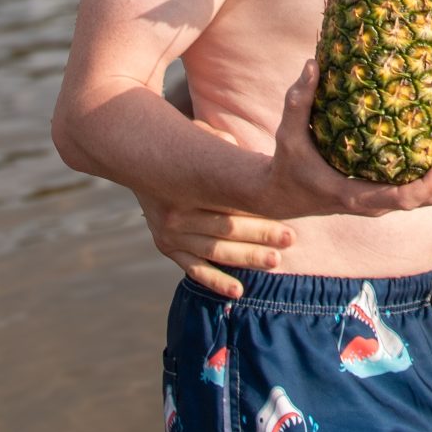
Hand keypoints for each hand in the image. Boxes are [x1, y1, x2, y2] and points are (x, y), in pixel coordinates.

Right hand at [137, 122, 298, 297]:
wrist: (141, 160)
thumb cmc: (186, 150)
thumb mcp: (202, 140)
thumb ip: (223, 148)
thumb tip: (249, 155)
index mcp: (187, 184)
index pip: (229, 199)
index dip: (258, 207)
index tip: (287, 210)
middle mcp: (176, 213)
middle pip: (225, 227)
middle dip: (260, 233)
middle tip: (289, 238)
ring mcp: (170, 234)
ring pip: (214, 251)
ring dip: (245, 257)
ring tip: (274, 261)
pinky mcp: (167, 248)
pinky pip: (194, 270)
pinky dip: (216, 281)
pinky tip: (238, 291)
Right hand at [260, 62, 431, 222]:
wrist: (283, 195)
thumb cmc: (288, 164)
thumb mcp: (287, 134)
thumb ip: (298, 101)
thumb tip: (312, 63)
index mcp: (356, 195)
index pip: (403, 200)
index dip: (430, 183)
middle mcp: (376, 204)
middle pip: (429, 201)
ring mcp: (383, 201)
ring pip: (431, 199)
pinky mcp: (386, 193)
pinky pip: (422, 189)